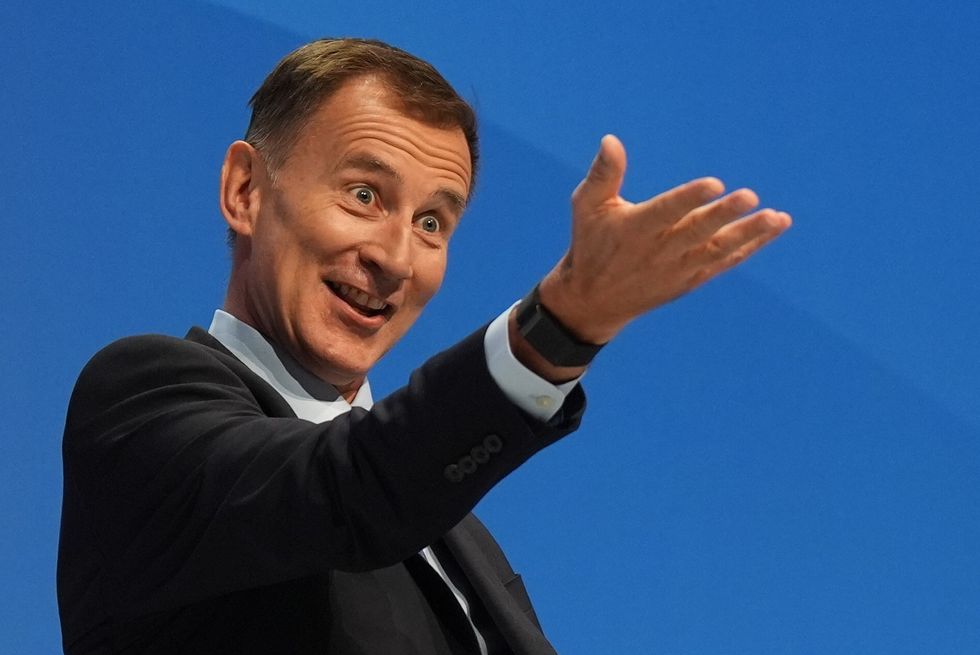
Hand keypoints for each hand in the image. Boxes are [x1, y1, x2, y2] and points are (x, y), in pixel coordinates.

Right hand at [539, 134, 791, 344]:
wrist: (594, 301)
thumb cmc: (592, 243)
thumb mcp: (587, 207)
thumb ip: (603, 174)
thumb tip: (611, 140)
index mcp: (635, 230)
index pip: (666, 212)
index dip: (689, 198)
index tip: (715, 184)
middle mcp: (659, 252)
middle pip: (696, 232)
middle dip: (723, 215)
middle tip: (751, 197)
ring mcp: (678, 269)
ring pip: (718, 250)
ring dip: (748, 234)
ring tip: (777, 217)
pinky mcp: (691, 280)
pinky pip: (725, 262)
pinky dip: (750, 246)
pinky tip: (774, 227)